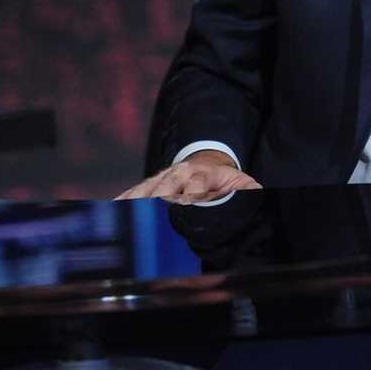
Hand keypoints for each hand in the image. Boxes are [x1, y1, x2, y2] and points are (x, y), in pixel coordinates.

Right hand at [114, 151, 261, 203]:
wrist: (205, 159)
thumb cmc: (220, 176)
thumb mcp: (237, 180)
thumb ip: (245, 187)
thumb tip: (257, 190)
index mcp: (200, 174)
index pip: (195, 184)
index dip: (191, 192)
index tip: (185, 200)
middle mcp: (179, 174)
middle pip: (167, 185)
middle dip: (158, 195)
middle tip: (146, 209)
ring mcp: (164, 177)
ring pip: (147, 188)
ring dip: (134, 198)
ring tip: (120, 210)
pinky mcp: (152, 183)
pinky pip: (135, 191)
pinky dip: (124, 199)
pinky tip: (112, 208)